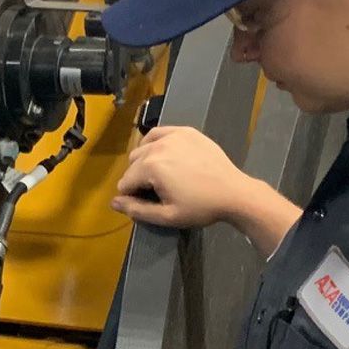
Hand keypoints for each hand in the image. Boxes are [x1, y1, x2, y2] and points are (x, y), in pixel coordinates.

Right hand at [112, 126, 257, 228]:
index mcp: (151, 166)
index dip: (133, 196)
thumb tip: (113, 202)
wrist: (234, 193)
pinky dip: (155, 144)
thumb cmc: (201, 207)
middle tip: (158, 191)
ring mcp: (173, 135)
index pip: (125, 182)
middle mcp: (158, 146)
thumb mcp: (167, 216)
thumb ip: (136, 210)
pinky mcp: (186, 131)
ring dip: (145, 161)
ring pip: (143, 148)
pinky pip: (158, 133)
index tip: (151, 203)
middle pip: (132, 163)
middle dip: (138, 178)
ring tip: (163, 175)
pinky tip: (164, 155)